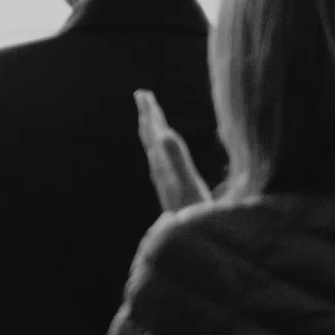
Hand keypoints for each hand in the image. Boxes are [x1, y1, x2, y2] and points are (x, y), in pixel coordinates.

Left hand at [135, 90, 211, 213]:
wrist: (188, 240)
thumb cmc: (193, 213)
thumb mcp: (187, 182)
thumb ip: (176, 158)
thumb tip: (164, 133)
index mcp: (163, 164)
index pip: (154, 132)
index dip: (151, 113)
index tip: (144, 94)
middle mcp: (160, 170)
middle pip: (150, 137)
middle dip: (148, 115)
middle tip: (142, 95)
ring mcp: (164, 180)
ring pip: (153, 149)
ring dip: (152, 129)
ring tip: (150, 118)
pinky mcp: (171, 189)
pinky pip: (161, 161)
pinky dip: (160, 148)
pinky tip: (162, 152)